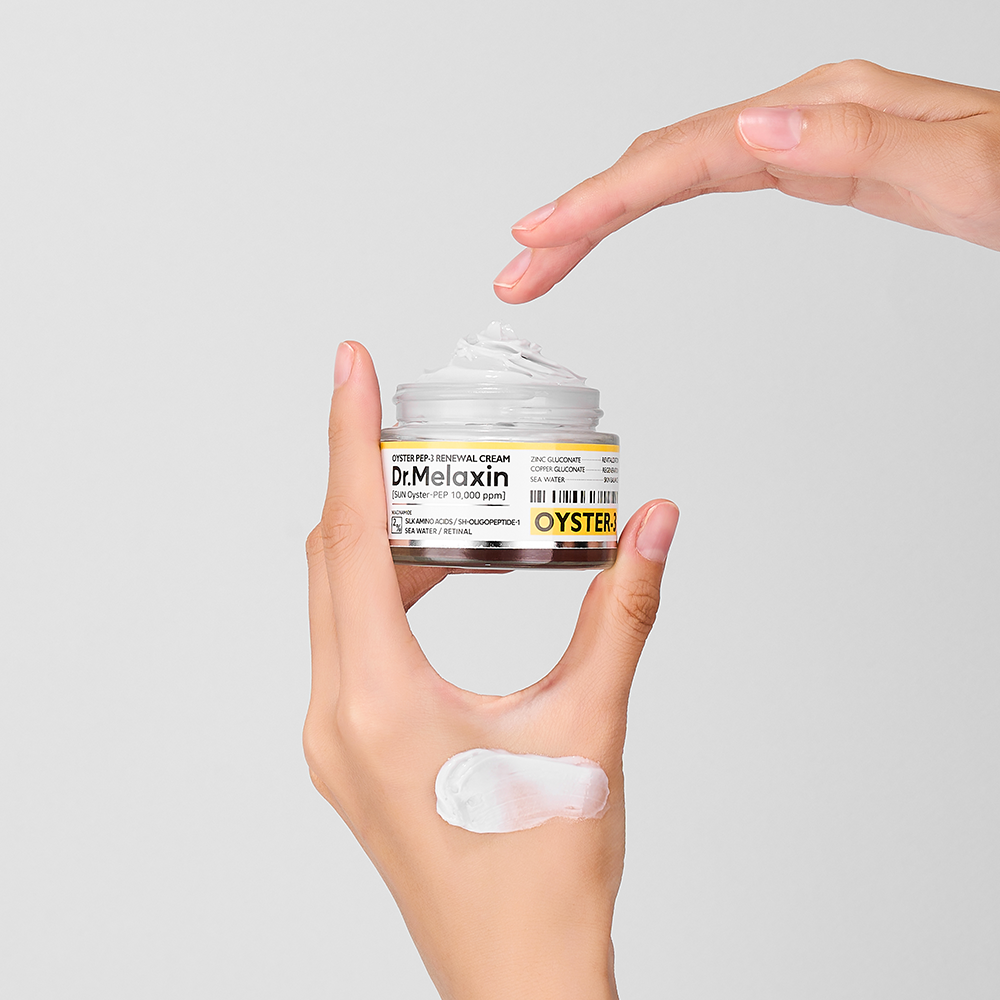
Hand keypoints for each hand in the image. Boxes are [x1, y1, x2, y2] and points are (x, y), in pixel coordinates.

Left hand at [304, 342, 678, 999]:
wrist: (519, 975)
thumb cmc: (546, 875)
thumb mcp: (588, 726)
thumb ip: (622, 612)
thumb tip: (653, 523)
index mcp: (378, 699)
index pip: (353, 533)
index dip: (352, 437)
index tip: (350, 365)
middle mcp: (335, 713)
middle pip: (333, 556)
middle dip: (370, 478)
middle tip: (421, 426)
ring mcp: (333, 738)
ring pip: (337, 600)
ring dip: (383, 540)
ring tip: (452, 504)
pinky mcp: (350, 752)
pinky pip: (350, 641)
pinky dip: (387, 593)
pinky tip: (443, 580)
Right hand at [494, 60, 999, 301]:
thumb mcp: (964, 171)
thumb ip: (860, 146)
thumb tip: (753, 130)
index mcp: (824, 113)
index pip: (687, 156)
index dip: (605, 198)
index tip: (542, 234)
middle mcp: (803, 118)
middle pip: (662, 160)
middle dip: (582, 215)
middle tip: (522, 266)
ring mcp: (803, 138)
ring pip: (677, 168)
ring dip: (604, 212)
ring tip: (551, 252)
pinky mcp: (810, 163)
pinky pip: (709, 178)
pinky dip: (656, 201)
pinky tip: (632, 215)